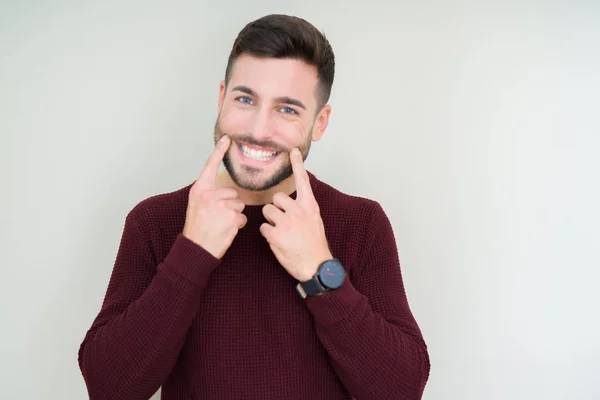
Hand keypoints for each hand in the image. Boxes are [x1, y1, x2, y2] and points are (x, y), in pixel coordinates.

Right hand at [183, 135, 246, 258]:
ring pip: (239, 205)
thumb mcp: (197, 205)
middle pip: (233, 193)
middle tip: (217, 218)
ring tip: (221, 224)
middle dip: (231, 206)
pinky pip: (242, 218)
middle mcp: (208, 195)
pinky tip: (225, 231)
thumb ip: (209, 194)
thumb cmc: (198, 228)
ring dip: (234, 216)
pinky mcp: (230, 217)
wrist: (195, 248)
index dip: (219, 151)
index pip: (210, 166)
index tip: (227, 139)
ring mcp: (219, 206)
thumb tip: (227, 190)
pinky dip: (237, 226)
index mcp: (200, 190)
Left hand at [260, 148, 332, 281]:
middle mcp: (299, 211)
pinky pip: (263, 227)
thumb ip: (304, 209)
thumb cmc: (314, 244)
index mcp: (310, 206)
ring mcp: (287, 222)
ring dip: (271, 221)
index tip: (293, 150)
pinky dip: (268, 234)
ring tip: (282, 232)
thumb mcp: (315, 221)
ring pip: (268, 211)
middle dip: (276, 208)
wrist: (316, 266)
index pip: (302, 181)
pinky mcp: (277, 234)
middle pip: (276, 198)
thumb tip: (293, 203)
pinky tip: (278, 241)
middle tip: (284, 222)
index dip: (297, 164)